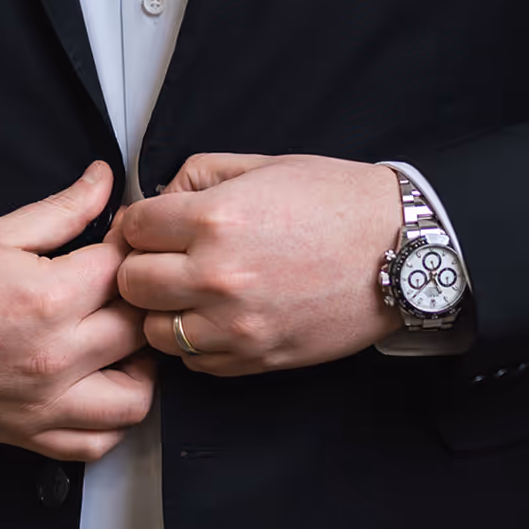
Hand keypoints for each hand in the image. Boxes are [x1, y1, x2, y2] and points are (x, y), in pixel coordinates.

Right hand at [0, 160, 154, 460]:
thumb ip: (64, 208)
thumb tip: (104, 180)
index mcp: (47, 299)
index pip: (122, 269)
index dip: (129, 246)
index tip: (122, 239)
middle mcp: (52, 358)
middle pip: (137, 329)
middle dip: (140, 299)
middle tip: (124, 283)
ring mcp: (42, 404)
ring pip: (134, 400)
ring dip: (140, 367)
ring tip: (122, 339)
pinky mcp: (27, 434)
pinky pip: (94, 445)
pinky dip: (111, 421)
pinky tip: (102, 385)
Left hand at [115, 154, 402, 375]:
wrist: (397, 250)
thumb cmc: (335, 201)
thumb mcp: (262, 165)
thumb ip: (199, 175)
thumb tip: (158, 199)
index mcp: (216, 218)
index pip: (133, 227)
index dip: (137, 222)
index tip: (149, 225)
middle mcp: (218, 276)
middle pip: (132, 282)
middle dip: (141, 265)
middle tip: (163, 258)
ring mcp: (236, 325)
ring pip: (155, 331)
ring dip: (164, 310)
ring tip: (188, 291)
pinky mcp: (256, 359)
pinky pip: (194, 363)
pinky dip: (196, 342)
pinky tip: (216, 316)